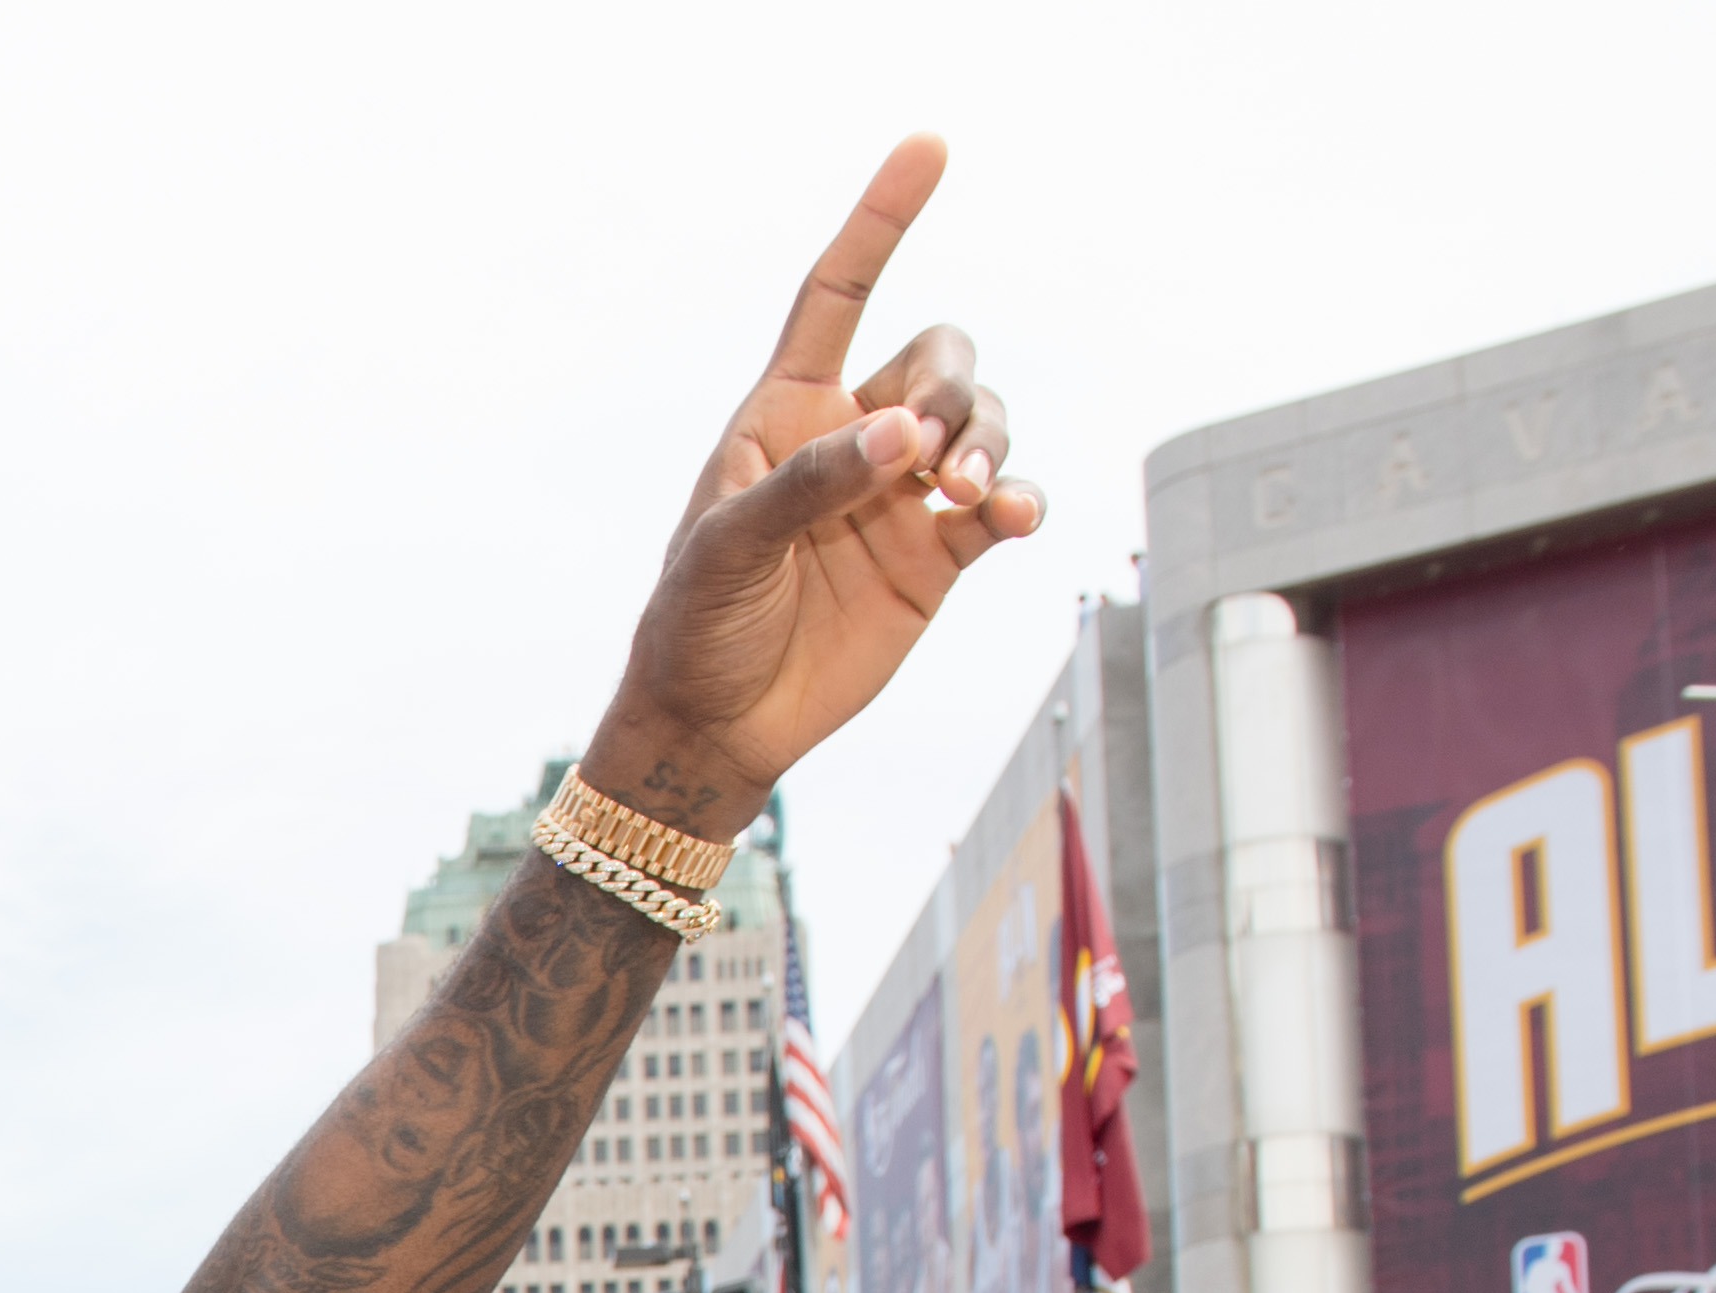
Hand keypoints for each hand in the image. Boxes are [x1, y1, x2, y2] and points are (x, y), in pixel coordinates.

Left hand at [575, 139, 1034, 838]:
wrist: (718, 722)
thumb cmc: (697, 622)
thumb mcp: (729, 547)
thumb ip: (812, 484)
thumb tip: (905, 436)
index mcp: (786, 412)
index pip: (838, 293)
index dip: (879, 221)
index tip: (928, 148)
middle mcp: (852, 439)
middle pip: (937, 359)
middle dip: (952, 385)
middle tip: (934, 453)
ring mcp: (901, 497)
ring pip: (979, 424)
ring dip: (989, 441)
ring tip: (969, 490)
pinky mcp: (937, 557)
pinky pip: (999, 507)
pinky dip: (1017, 501)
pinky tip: (1012, 515)